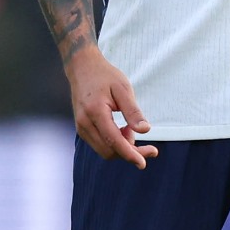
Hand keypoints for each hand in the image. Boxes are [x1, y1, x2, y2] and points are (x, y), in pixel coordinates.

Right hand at [66, 46, 157, 167]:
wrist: (82, 68)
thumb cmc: (105, 76)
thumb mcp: (123, 89)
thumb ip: (133, 111)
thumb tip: (145, 131)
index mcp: (95, 112)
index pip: (114, 141)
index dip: (130, 154)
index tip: (144, 162)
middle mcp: (84, 123)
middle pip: (109, 151)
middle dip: (130, 152)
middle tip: (148, 145)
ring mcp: (81, 127)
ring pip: (104, 151)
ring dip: (122, 147)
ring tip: (130, 128)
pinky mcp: (82, 129)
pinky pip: (100, 145)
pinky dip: (114, 143)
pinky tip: (122, 129)